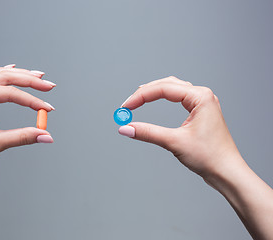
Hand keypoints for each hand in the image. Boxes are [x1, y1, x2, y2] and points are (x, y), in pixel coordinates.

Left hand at [0, 65, 55, 172]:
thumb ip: (23, 137)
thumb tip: (45, 135)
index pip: (9, 93)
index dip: (31, 101)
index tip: (47, 109)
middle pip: (6, 77)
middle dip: (30, 81)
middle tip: (49, 86)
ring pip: (1, 75)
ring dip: (21, 76)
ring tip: (39, 77)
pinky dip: (8, 76)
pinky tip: (16, 71)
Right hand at [119, 76, 243, 178]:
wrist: (227, 172)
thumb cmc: (210, 156)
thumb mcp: (174, 142)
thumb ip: (148, 133)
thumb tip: (125, 128)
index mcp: (200, 97)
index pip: (163, 89)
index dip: (141, 97)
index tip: (125, 108)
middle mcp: (202, 96)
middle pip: (167, 84)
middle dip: (145, 93)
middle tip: (128, 105)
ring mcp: (202, 104)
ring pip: (173, 89)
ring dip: (154, 93)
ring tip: (137, 100)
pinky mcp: (200, 112)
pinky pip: (178, 98)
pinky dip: (163, 99)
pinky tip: (155, 101)